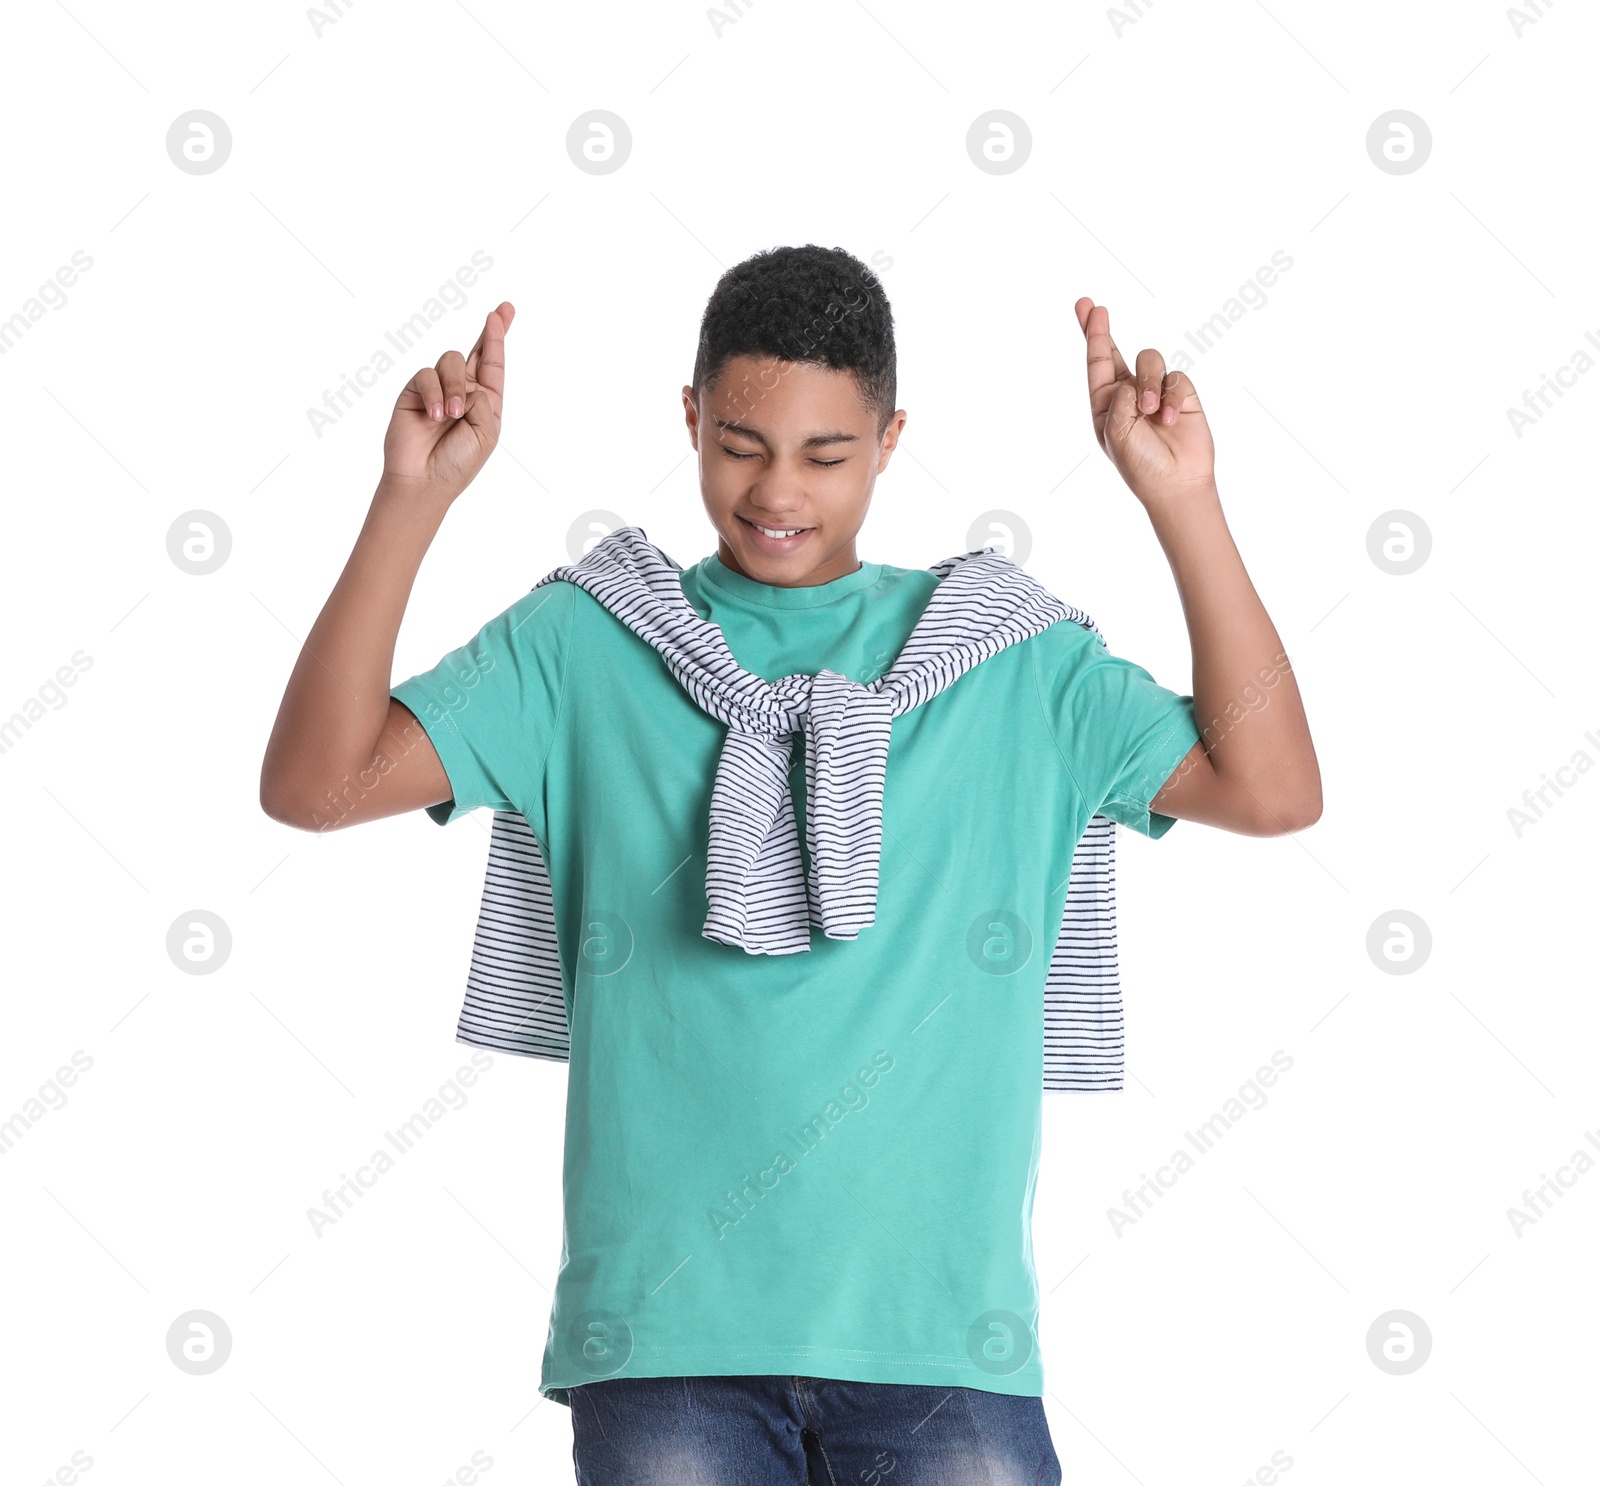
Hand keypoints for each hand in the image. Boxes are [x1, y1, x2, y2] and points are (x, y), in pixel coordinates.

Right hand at [382, 301, 514, 501]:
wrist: (424, 480)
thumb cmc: (458, 462)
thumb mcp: (486, 433)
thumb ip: (483, 400)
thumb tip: (466, 381)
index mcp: (484, 401)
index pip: (492, 364)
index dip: (498, 338)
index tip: (504, 311)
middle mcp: (462, 391)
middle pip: (474, 351)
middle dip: (490, 331)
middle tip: (496, 314)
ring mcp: (438, 389)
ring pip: (450, 361)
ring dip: (454, 387)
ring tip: (452, 415)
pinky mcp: (415, 391)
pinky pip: (427, 375)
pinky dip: (434, 393)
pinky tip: (435, 416)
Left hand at [1075, 297, 1214, 505]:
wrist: (1175, 483)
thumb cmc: (1140, 464)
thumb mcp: (1115, 432)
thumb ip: (1119, 397)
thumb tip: (1136, 379)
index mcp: (1106, 404)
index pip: (1098, 363)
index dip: (1092, 334)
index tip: (1085, 306)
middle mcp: (1129, 394)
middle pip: (1116, 350)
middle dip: (1102, 328)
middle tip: (1095, 308)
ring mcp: (1155, 392)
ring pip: (1149, 360)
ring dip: (1148, 382)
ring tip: (1150, 412)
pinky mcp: (1181, 395)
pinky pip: (1175, 378)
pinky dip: (1172, 397)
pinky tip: (1170, 419)